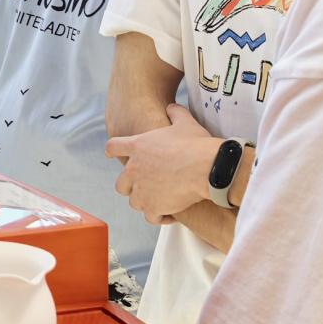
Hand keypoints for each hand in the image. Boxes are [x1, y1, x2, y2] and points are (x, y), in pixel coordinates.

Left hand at [106, 104, 221, 223]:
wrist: (210, 168)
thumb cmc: (198, 144)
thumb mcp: (185, 123)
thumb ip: (175, 113)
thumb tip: (172, 107)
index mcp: (137, 146)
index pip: (112, 148)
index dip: (114, 152)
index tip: (115, 155)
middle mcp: (133, 169)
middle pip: (120, 184)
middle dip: (131, 186)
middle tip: (147, 186)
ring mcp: (141, 190)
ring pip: (134, 202)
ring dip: (146, 202)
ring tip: (162, 201)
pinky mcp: (153, 207)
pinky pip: (150, 217)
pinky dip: (160, 216)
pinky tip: (171, 214)